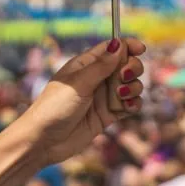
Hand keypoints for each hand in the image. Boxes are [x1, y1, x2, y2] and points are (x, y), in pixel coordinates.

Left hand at [21, 39, 145, 165]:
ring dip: (134, 88)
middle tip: (124, 78)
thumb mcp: (78, 83)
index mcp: (87, 64)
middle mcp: (98, 78)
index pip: (112, 48)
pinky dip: (133, 104)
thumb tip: (119, 44)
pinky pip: (129, 104)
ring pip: (131, 85)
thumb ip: (101, 65)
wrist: (43, 141)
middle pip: (126, 65)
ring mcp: (104, 97)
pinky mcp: (109, 114)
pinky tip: (128, 107)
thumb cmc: (54, 107)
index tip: (140, 49)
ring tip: (122, 96)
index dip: (128, 46)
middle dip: (132, 69)